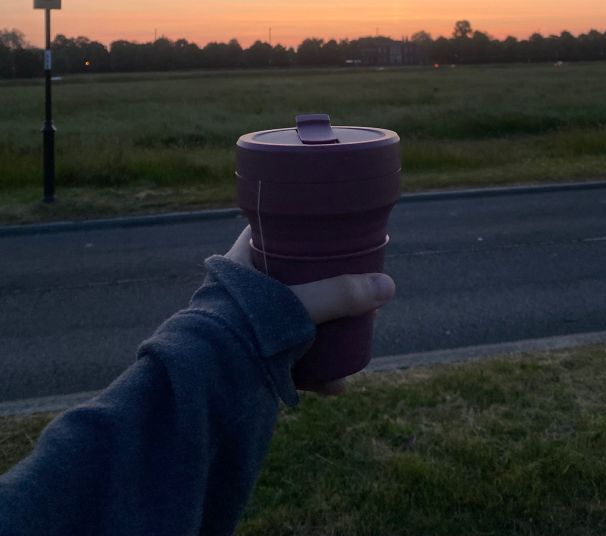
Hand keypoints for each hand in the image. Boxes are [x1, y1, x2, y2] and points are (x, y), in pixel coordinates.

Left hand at [225, 226, 395, 395]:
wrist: (205, 383)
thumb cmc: (244, 329)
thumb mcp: (296, 305)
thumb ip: (340, 294)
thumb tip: (387, 287)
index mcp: (241, 261)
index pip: (272, 233)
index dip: (301, 233)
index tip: (331, 234)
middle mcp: (242, 291)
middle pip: (289, 279)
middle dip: (324, 291)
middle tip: (352, 290)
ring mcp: (246, 326)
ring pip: (291, 320)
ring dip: (322, 332)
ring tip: (349, 340)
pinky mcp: (250, 358)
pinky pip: (286, 358)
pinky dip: (311, 369)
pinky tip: (334, 384)